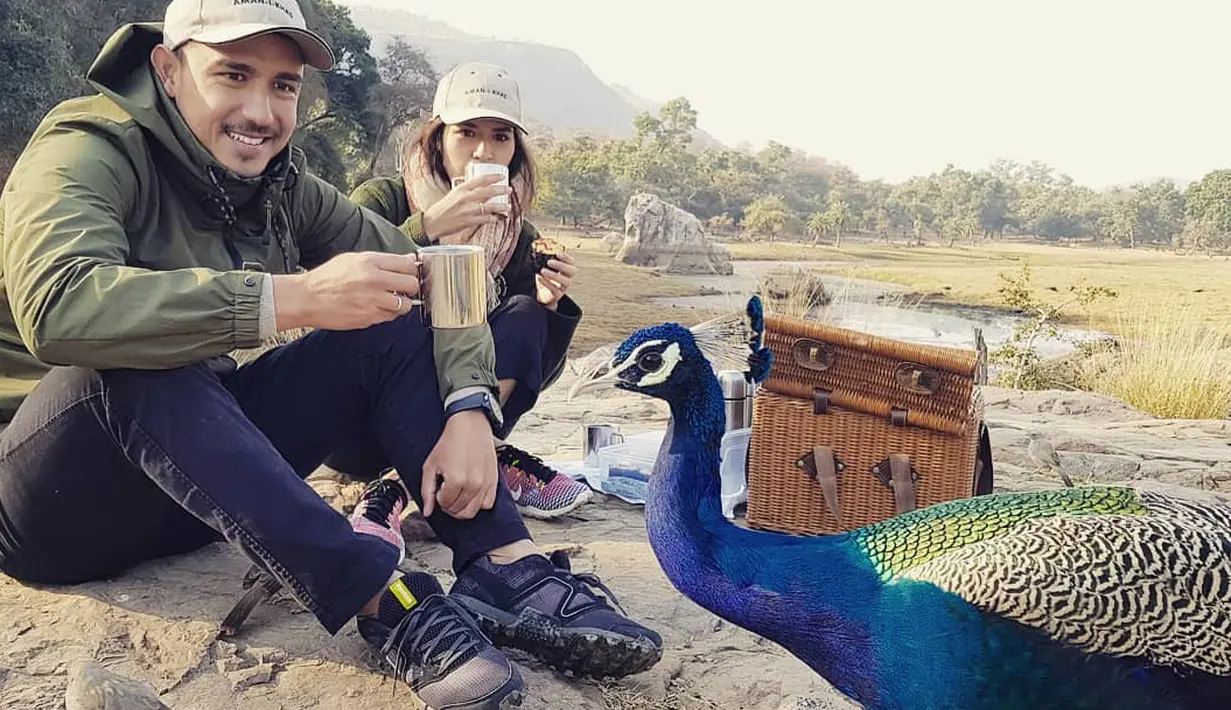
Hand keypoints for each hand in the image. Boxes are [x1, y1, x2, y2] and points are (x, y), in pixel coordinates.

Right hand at [272, 251, 419, 331]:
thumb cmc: (327, 278)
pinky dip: (389, 314)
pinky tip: (378, 308)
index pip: (407, 264)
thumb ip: (381, 260)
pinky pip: (390, 317)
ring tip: (392, 300)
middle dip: (411, 287)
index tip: (409, 273)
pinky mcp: (369, 318)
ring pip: (405, 305)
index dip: (411, 269)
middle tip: (404, 288)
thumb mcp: (352, 259)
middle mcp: (374, 281)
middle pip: (412, 284)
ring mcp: (372, 301)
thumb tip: (407, 259)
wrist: (306, 299)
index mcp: (370, 263)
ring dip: (402, 303)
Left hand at [420, 410, 498, 519]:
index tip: (439, 487)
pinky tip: (471, 493)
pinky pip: (488, 504)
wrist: (470, 426)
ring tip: (458, 493)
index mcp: (456, 480)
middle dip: (449, 506)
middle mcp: (473, 484)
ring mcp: (486, 483)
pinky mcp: (494, 480)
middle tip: (446, 493)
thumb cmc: (449, 443)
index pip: (445, 505)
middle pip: (459, 511)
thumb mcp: (430, 465)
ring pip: (473, 511)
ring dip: (462, 507)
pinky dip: (478, 504)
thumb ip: (427, 491)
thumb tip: (428, 512)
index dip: (438, 499)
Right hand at [421, 173, 511, 239]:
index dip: (494, 177)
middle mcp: (465, 198)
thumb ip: (467, 191)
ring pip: (490, 206)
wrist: (432, 222)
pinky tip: (497, 218)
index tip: (502, 176)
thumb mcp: (453, 195)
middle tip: (509, 190)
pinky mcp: (468, 221)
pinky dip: (493, 218)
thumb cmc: (442, 209)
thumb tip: (482, 190)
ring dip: (501, 206)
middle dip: (501, 190)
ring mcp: (467, 210)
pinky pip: (485, 219)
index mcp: (461, 188)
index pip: (481, 179)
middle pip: (488, 191)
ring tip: (507, 207)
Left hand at [535, 252, 576, 310]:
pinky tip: (540, 278)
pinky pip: (555, 289)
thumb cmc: (546, 279)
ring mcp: (564, 287)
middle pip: (572, 271)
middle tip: (549, 262)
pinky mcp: (557, 295)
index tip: (557, 253)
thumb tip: (538, 252)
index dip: (566, 257)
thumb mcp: (546, 269)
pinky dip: (547, 283)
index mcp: (566, 270)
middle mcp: (568, 278)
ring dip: (554, 275)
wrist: (543, 295)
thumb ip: (545, 262)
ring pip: (565, 281)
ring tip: (543, 271)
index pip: (571, 262)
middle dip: (561, 265)